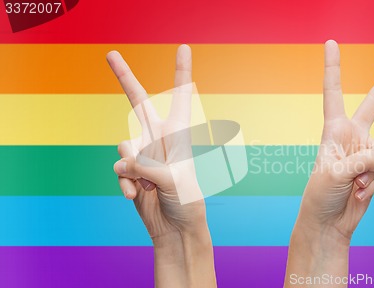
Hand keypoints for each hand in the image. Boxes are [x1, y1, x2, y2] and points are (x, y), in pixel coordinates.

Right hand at [107, 45, 215, 287]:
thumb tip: (123, 160)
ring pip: (123, 147)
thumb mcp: (174, 181)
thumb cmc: (187, 202)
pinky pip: (117, 169)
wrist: (175, 229)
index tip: (184, 48)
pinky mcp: (130, 171)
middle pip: (138, 103)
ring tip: (147, 185)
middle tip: (110, 53)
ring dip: (131, 168)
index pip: (180, 98)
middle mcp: (159, 139)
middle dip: (124, 77)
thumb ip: (146, 165)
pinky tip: (135, 195)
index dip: (181, 73)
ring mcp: (143, 154)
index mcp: (179, 135)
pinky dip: (124, 184)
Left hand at [285, 40, 373, 286]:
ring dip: (371, 170)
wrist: (327, 222)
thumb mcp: (336, 174)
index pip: (333, 93)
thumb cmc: (320, 194)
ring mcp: (366, 151)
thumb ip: (364, 160)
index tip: (330, 43)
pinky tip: (360, 191)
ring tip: (353, 184)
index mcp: (333, 129)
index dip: (333, 68)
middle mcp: (352, 134)